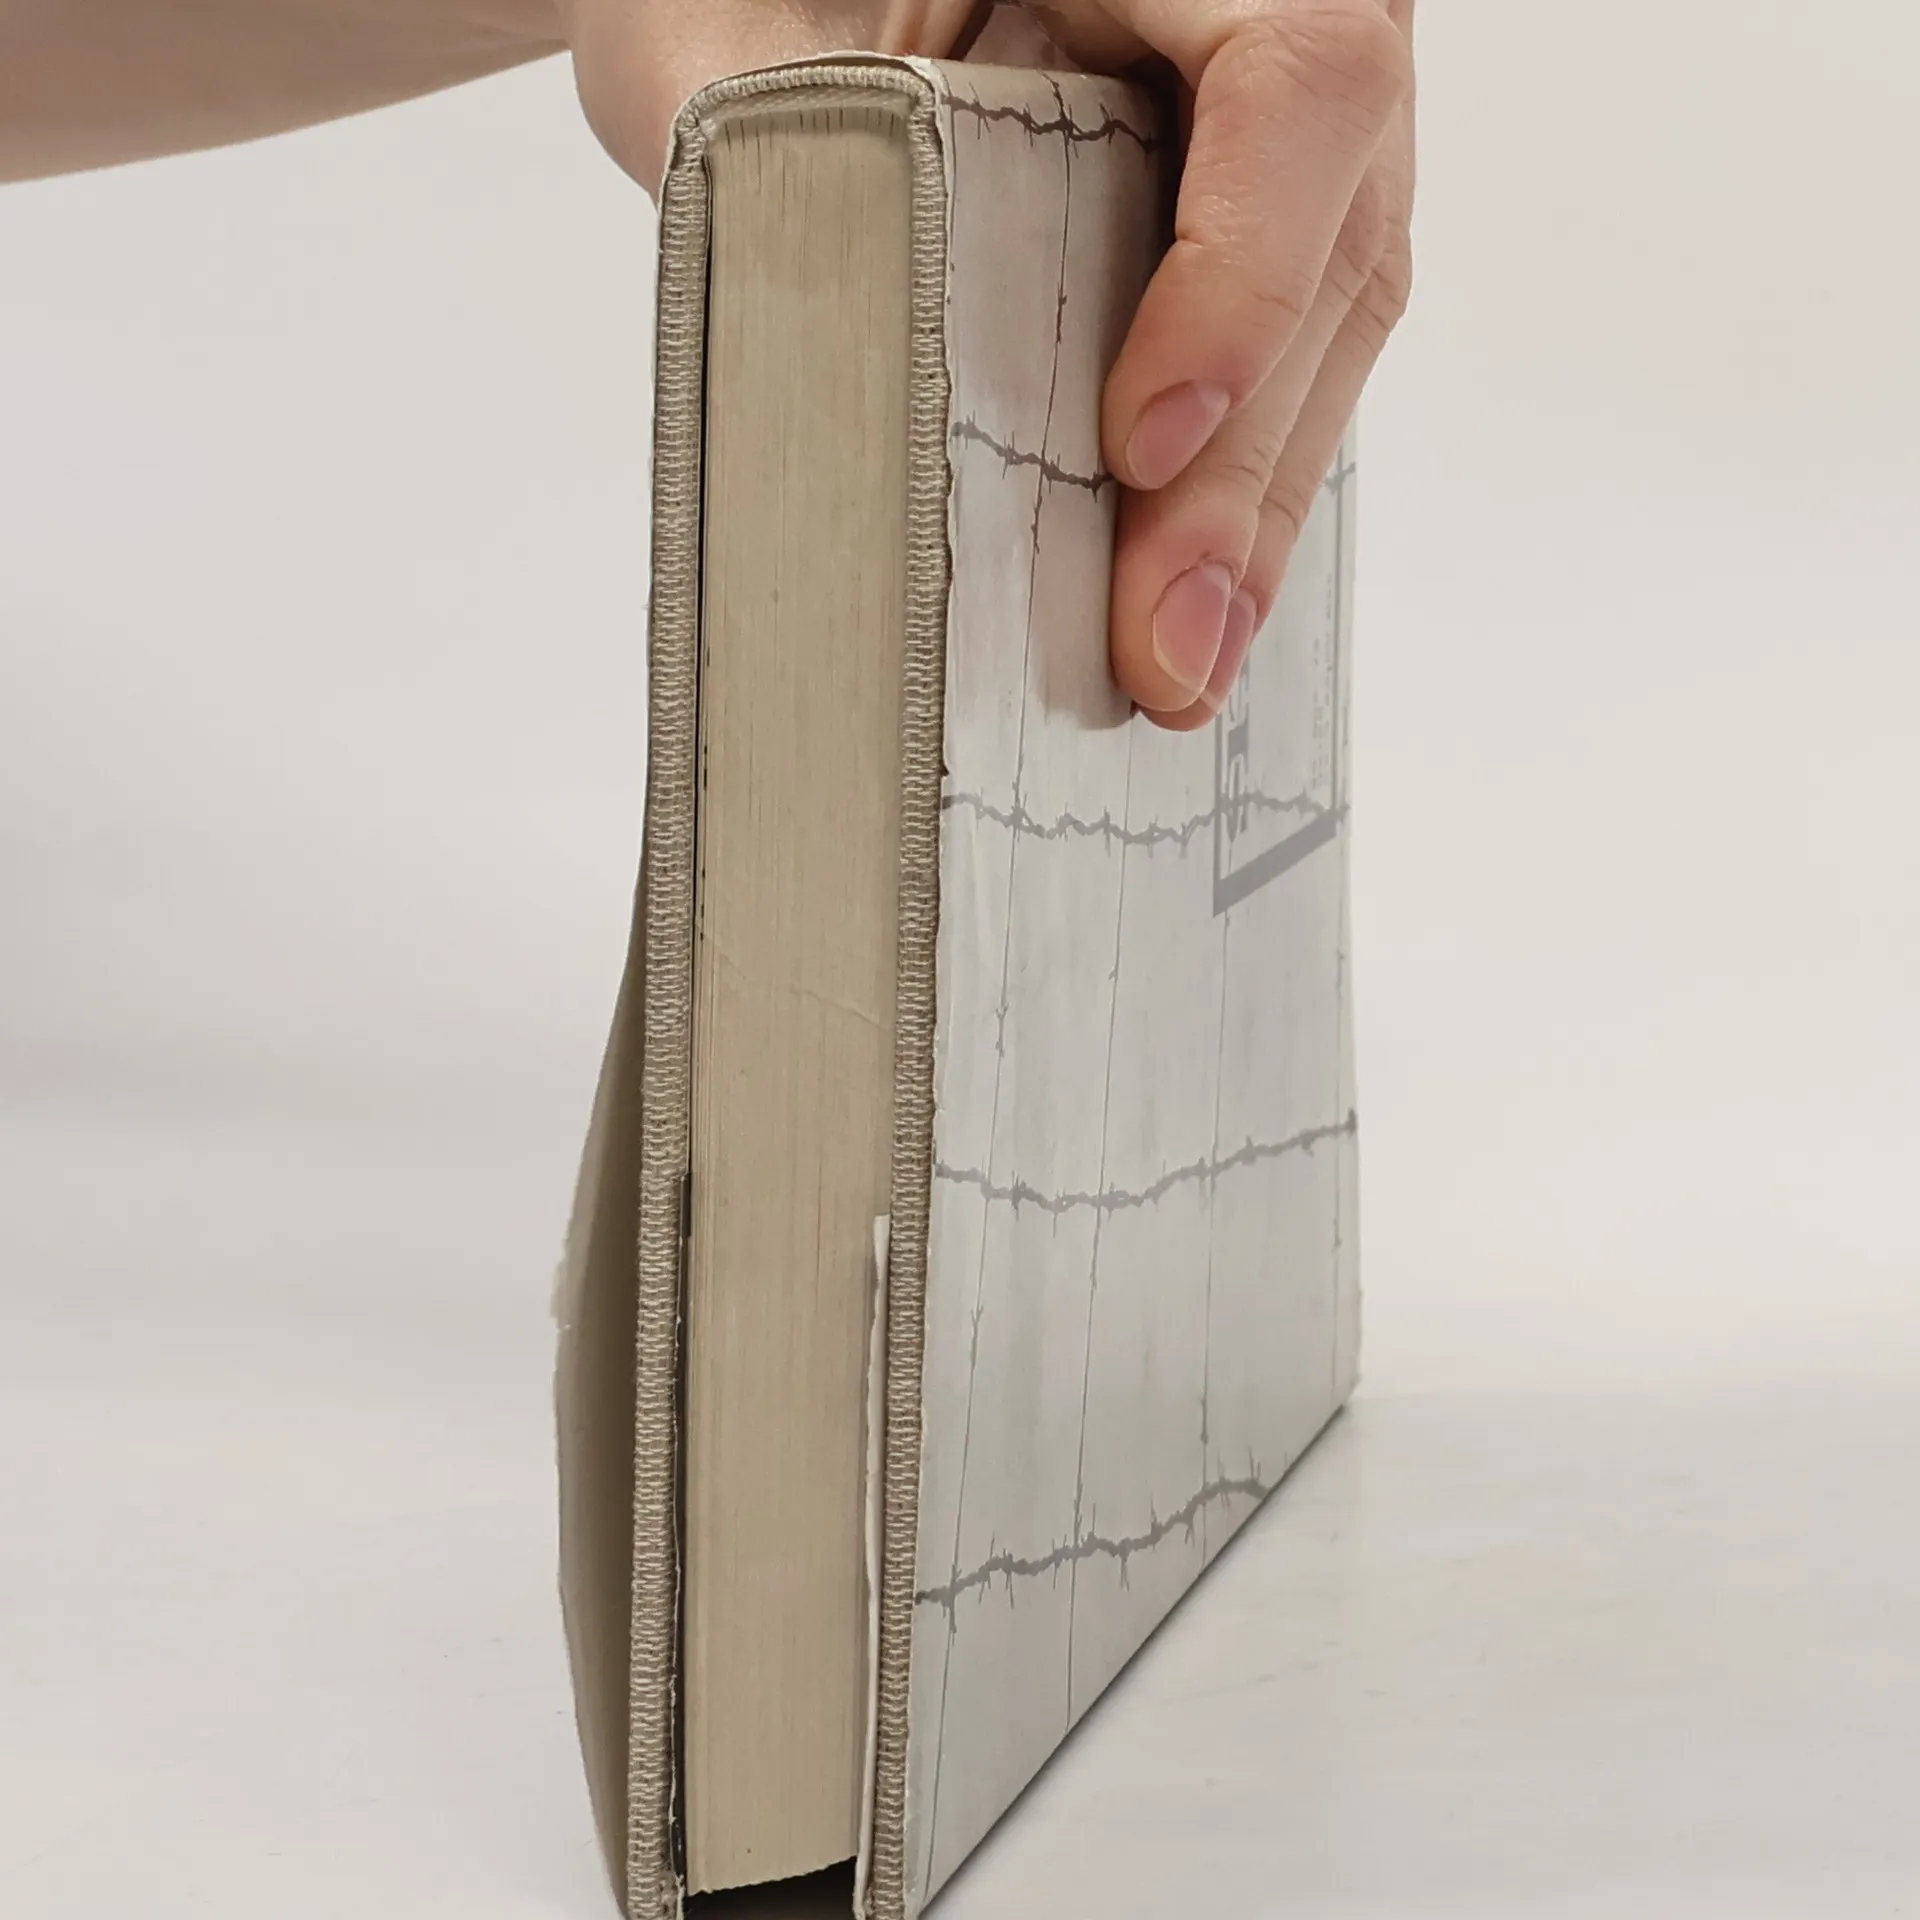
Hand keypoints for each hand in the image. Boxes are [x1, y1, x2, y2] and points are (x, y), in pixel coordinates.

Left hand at [564, 0, 1414, 730]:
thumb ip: (752, 133)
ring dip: (1253, 515)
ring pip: (1330, 326)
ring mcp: (1270, 131)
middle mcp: (1262, 13)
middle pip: (1334, 245)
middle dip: (1243, 472)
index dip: (1244, 275)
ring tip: (1181, 667)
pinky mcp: (1244, 231)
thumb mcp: (722, 13)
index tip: (1139, 441)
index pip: (1301, 79)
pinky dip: (1233, 491)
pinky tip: (1190, 607)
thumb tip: (805, 376)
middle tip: (1167, 649)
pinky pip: (1284, 360)